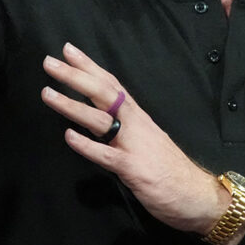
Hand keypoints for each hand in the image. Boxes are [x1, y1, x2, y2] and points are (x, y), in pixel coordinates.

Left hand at [41, 43, 231, 238]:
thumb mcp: (144, 139)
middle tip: (49, 61)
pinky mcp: (133, 168)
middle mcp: (135, 124)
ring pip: (100, 119)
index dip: (89, 66)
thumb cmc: (168, 168)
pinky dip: (87, 145)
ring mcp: (133, 145)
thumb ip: (121, 126)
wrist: (196, 195)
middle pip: (103, 93)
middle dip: (75, 76)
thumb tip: (93, 115)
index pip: (110, 84)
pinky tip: (69, 137)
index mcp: (136, 116)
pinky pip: (107, 155)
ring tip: (48, 93)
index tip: (68, 49)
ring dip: (72, 105)